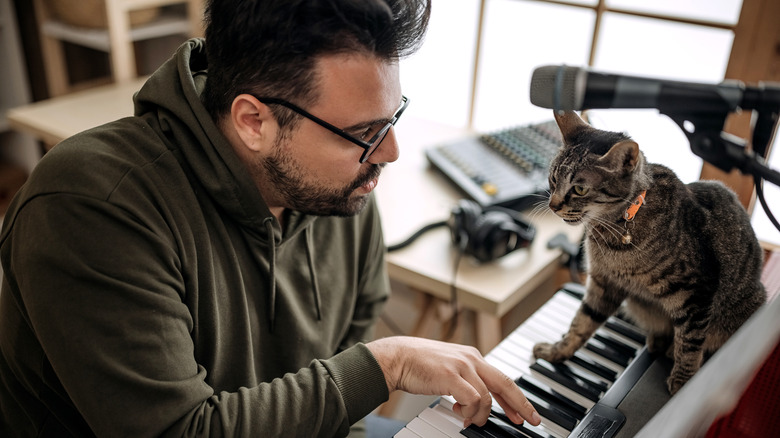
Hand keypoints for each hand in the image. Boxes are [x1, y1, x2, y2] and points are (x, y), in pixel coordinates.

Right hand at [366, 336, 540, 427]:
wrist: (397, 358)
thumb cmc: (418, 365)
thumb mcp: (449, 369)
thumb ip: (464, 381)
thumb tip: (475, 404)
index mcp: (472, 356)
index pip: (501, 378)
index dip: (515, 398)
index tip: (524, 413)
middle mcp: (470, 358)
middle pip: (505, 383)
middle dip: (520, 405)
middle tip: (530, 420)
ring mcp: (461, 366)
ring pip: (487, 396)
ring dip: (481, 414)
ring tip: (471, 420)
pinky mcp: (451, 375)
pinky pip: (473, 399)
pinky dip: (470, 411)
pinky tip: (460, 413)